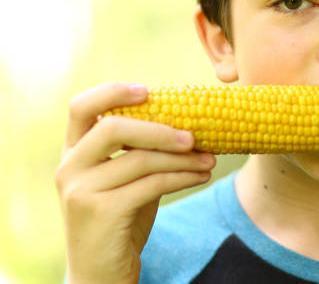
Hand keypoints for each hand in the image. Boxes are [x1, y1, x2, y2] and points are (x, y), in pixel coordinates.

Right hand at [55, 82, 215, 283]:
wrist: (102, 273)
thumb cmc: (121, 217)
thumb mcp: (127, 178)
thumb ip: (140, 150)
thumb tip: (187, 121)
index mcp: (74, 152)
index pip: (81, 106)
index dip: (113, 92)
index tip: (148, 91)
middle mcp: (70, 167)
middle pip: (113, 127)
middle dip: (160, 129)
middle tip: (194, 136)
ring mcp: (81, 190)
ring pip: (140, 159)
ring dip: (182, 158)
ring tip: (210, 159)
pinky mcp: (100, 212)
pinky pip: (151, 184)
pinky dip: (182, 177)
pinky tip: (202, 176)